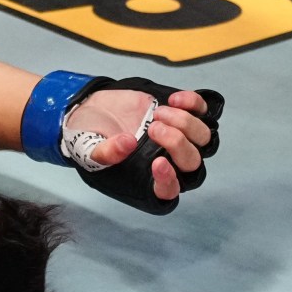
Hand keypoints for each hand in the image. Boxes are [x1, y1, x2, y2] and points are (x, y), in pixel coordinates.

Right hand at [68, 85, 211, 204]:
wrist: (94, 111)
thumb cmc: (91, 138)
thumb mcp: (87, 150)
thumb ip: (106, 153)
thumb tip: (128, 143)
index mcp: (147, 180)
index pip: (168, 191)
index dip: (168, 180)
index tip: (157, 162)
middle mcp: (170, 163)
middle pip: (192, 163)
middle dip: (176, 143)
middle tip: (152, 127)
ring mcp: (181, 139)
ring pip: (203, 138)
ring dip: (185, 123)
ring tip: (157, 112)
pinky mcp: (183, 116)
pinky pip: (204, 112)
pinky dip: (194, 104)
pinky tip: (174, 99)